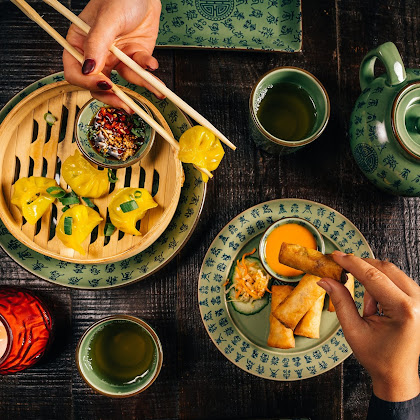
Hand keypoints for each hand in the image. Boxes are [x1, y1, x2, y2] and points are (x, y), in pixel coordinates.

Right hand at [64, 0, 163, 111]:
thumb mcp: (107, 18)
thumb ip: (97, 43)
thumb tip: (89, 69)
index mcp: (80, 44)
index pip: (75, 72)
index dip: (88, 82)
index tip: (105, 83)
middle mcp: (97, 55)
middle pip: (98, 85)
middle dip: (113, 97)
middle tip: (126, 105)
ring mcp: (116, 59)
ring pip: (123, 83)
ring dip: (140, 86)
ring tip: (156, 90)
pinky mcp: (133, 59)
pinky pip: (140, 72)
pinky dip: (150, 73)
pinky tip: (153, 65)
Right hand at [318, 252, 419, 401]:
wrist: (398, 375)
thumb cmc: (377, 357)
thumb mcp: (353, 330)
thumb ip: (339, 300)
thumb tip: (325, 280)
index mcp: (404, 310)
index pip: (373, 276)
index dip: (351, 263)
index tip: (336, 255)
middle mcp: (418, 301)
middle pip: (384, 268)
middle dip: (361, 269)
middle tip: (341, 271)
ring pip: (390, 272)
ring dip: (372, 283)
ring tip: (368, 311)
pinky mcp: (418, 300)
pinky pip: (396, 280)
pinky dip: (381, 287)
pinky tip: (377, 308)